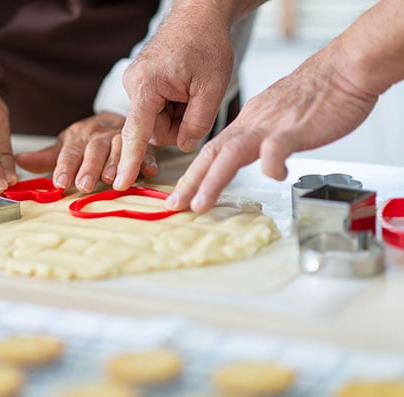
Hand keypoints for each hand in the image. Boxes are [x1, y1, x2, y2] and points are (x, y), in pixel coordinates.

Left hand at [15, 112, 157, 192]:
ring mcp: (123, 138)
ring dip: (117, 164)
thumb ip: (46, 158)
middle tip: (84, 185)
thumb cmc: (88, 140)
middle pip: (95, 150)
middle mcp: (100, 136)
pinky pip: (148, 151)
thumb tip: (19, 161)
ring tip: (112, 181)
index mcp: (79, 135)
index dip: (65, 167)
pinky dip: (148, 161)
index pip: (70, 152)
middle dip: (90, 167)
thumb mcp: (66, 145)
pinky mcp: (145, 145)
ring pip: (121, 148)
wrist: (118, 119)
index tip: (60, 182)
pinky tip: (148, 172)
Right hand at [113, 4, 234, 190]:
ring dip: (178, 115)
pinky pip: (156, 109)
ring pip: (155, 121)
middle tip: (197, 102)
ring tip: (191, 92)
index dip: (130, 160)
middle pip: (152, 129)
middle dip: (178, 125)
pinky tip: (184, 90)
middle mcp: (134, 85)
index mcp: (147, 86)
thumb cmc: (206, 44)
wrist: (199, 16)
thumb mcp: (212, 88)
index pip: (136, 132)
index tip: (121, 182)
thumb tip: (185, 146)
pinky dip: (174, 106)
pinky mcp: (141, 84)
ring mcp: (136, 84)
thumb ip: (197, 123)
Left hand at [166, 47, 378, 212]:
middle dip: (190, 181)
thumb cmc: (316, 96)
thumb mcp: (276, 119)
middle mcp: (252, 125)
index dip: (194, 174)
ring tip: (200, 204)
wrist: (343, 70)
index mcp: (248, 124)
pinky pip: (277, 146)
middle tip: (175, 204)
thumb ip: (261, 137)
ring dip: (213, 180)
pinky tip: (274, 176)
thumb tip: (254, 157)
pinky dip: (271, 163)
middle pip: (212, 153)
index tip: (181, 195)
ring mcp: (271, 126)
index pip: (212, 151)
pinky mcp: (295, 128)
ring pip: (233, 152)